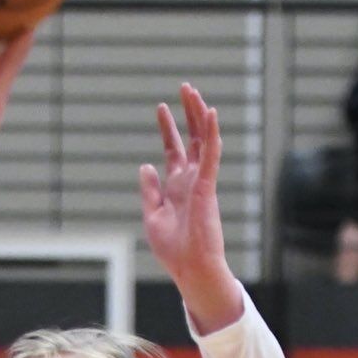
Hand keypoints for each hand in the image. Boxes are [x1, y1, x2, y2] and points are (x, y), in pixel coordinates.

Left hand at [140, 84, 241, 332]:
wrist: (190, 269)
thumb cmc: (174, 250)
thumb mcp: (152, 216)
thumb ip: (150, 190)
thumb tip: (145, 166)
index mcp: (177, 187)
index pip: (173, 151)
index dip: (167, 129)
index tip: (161, 108)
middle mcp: (191, 180)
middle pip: (191, 139)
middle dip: (187, 113)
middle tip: (184, 88)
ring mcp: (200, 182)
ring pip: (202, 140)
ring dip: (198, 115)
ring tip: (192, 92)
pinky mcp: (207, 186)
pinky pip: (211, 154)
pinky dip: (211, 133)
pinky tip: (210, 113)